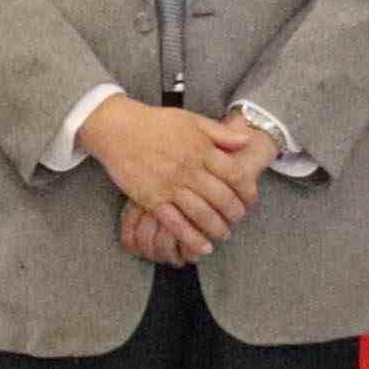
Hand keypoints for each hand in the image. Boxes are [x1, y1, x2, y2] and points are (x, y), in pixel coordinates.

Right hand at [85, 96, 263, 259]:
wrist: (118, 129)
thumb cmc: (156, 123)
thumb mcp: (192, 120)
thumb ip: (220, 132)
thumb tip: (247, 140)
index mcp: (201, 149)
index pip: (235, 174)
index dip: (247, 190)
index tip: (250, 198)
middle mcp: (189, 169)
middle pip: (222, 198)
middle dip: (235, 212)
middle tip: (238, 219)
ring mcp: (170, 186)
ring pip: (202, 214)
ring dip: (217, 228)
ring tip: (223, 235)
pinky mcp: (152, 200)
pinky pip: (176, 223)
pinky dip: (191, 238)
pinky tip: (202, 248)